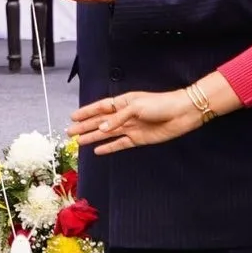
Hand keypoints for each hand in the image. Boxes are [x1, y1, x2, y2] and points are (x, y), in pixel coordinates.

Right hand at [67, 90, 198, 154]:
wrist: (182, 114)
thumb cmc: (161, 104)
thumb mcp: (136, 106)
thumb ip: (118, 118)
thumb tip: (102, 128)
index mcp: (123, 102)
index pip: (100, 107)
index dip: (86, 112)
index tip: (73, 117)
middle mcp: (124, 115)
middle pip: (100, 121)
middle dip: (85, 126)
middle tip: (70, 132)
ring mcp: (131, 128)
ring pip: (106, 134)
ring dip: (93, 137)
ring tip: (79, 141)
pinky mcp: (138, 139)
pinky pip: (119, 144)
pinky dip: (108, 147)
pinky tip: (98, 150)